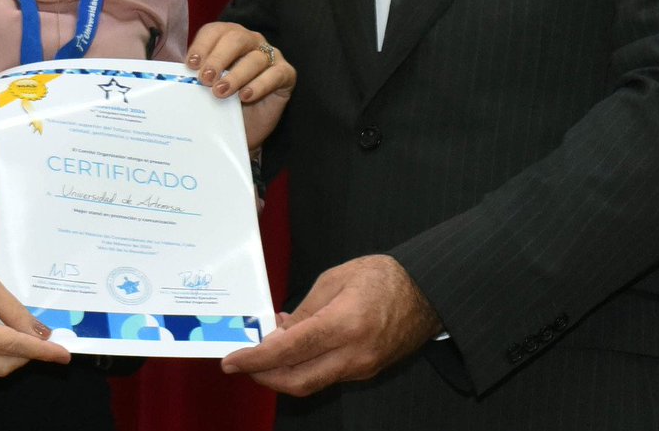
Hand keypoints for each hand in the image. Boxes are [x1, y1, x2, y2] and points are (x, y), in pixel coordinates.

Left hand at [187, 22, 295, 149]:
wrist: (243, 130)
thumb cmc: (222, 102)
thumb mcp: (205, 88)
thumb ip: (194, 76)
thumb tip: (173, 75)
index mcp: (227, 38)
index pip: (214, 31)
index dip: (202, 46)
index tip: (191, 65)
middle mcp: (250, 41)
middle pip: (235, 39)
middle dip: (218, 58)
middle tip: (205, 79)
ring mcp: (270, 56)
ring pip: (255, 58)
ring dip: (236, 75)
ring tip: (221, 92)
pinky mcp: (286, 74)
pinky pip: (275, 74)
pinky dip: (260, 84)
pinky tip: (246, 96)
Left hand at [220, 254, 440, 395]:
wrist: (426, 293)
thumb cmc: (382, 277)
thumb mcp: (334, 279)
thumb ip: (304, 310)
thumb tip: (278, 333)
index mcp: (344, 324)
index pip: (290, 351)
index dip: (256, 359)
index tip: (232, 361)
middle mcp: (353, 354)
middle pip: (297, 380)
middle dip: (263, 375)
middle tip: (242, 362)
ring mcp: (361, 367)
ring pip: (311, 383)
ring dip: (282, 374)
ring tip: (265, 352)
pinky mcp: (366, 372)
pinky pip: (327, 377)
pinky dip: (304, 368)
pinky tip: (294, 350)